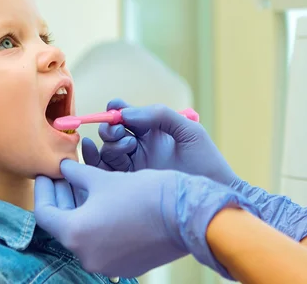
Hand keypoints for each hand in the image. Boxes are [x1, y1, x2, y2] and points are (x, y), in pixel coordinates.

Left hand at [34, 160, 258, 278]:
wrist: (185, 215)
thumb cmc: (142, 193)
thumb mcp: (104, 178)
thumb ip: (77, 174)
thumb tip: (64, 168)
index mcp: (76, 234)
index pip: (45, 212)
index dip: (43, 189)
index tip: (45, 172)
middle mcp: (87, 256)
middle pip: (63, 223)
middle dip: (62, 195)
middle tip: (63, 173)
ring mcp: (107, 264)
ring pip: (83, 231)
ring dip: (80, 206)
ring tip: (83, 180)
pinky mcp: (125, 264)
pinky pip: (101, 240)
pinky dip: (97, 220)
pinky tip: (103, 198)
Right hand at [82, 99, 236, 185]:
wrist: (212, 198)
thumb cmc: (206, 161)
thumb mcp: (188, 130)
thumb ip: (159, 114)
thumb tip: (126, 114)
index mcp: (152, 129)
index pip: (126, 114)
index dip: (116, 109)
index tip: (116, 110)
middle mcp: (139, 146)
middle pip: (112, 131)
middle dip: (111, 128)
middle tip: (122, 133)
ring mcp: (133, 166)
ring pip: (107, 149)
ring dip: (110, 144)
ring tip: (127, 147)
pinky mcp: (128, 185)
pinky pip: (104, 170)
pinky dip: (94, 159)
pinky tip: (94, 152)